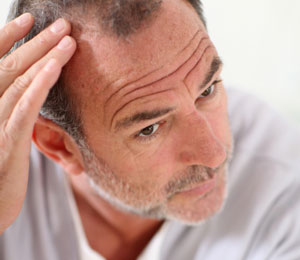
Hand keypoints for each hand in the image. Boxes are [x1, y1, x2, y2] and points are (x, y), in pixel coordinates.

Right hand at [0, 13, 75, 233]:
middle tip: (63, 25)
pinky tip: (56, 67)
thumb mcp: (6, 137)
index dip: (11, 40)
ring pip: (21, 83)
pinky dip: (40, 85)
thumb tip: (31, 95)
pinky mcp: (8, 143)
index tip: (31, 21)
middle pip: (13, 67)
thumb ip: (16, 113)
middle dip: (38, 43)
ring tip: (68, 40)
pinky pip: (25, 108)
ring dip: (46, 58)